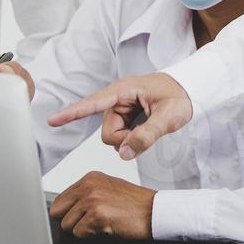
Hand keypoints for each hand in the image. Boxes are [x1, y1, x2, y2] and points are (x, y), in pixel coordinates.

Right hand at [47, 72, 192, 160]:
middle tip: (149, 133)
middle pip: (107, 133)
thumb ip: (148, 135)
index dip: (73, 113)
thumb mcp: (170, 116)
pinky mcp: (125, 116)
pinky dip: (133, 138)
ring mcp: (121, 108)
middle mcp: (118, 98)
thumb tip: (125, 153)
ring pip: (113, 137)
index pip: (94, 103)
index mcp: (125, 90)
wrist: (191, 89)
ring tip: (151, 127)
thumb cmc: (181, 96)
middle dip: (125, 140)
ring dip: (130, 140)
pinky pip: (121, 136)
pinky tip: (147, 128)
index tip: (52, 120)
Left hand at [48, 172, 154, 238]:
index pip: (59, 200)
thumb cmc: (135, 204)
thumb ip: (86, 194)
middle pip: (57, 213)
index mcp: (89, 178)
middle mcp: (88, 186)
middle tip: (90, 222)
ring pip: (67, 225)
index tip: (78, 218)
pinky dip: (91, 236)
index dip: (67, 213)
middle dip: (71, 222)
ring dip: (82, 230)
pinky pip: (79, 234)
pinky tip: (106, 228)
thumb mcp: (108, 188)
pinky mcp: (97, 215)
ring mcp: (92, 199)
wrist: (155, 211)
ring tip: (102, 223)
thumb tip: (64, 208)